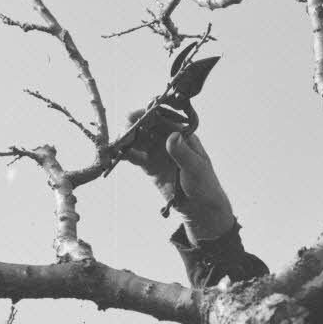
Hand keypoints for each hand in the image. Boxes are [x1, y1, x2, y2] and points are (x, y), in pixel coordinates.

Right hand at [127, 122, 234, 240]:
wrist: (200, 207)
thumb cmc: (204, 185)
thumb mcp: (195, 168)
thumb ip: (183, 153)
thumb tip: (172, 135)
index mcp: (183, 137)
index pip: (163, 120)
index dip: (147, 116)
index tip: (133, 117)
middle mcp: (169, 142)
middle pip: (148, 129)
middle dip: (134, 128)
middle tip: (123, 132)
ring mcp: (159, 153)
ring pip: (139, 142)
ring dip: (128, 141)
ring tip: (117, 143)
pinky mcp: (151, 166)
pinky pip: (136, 157)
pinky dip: (126, 155)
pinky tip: (117, 155)